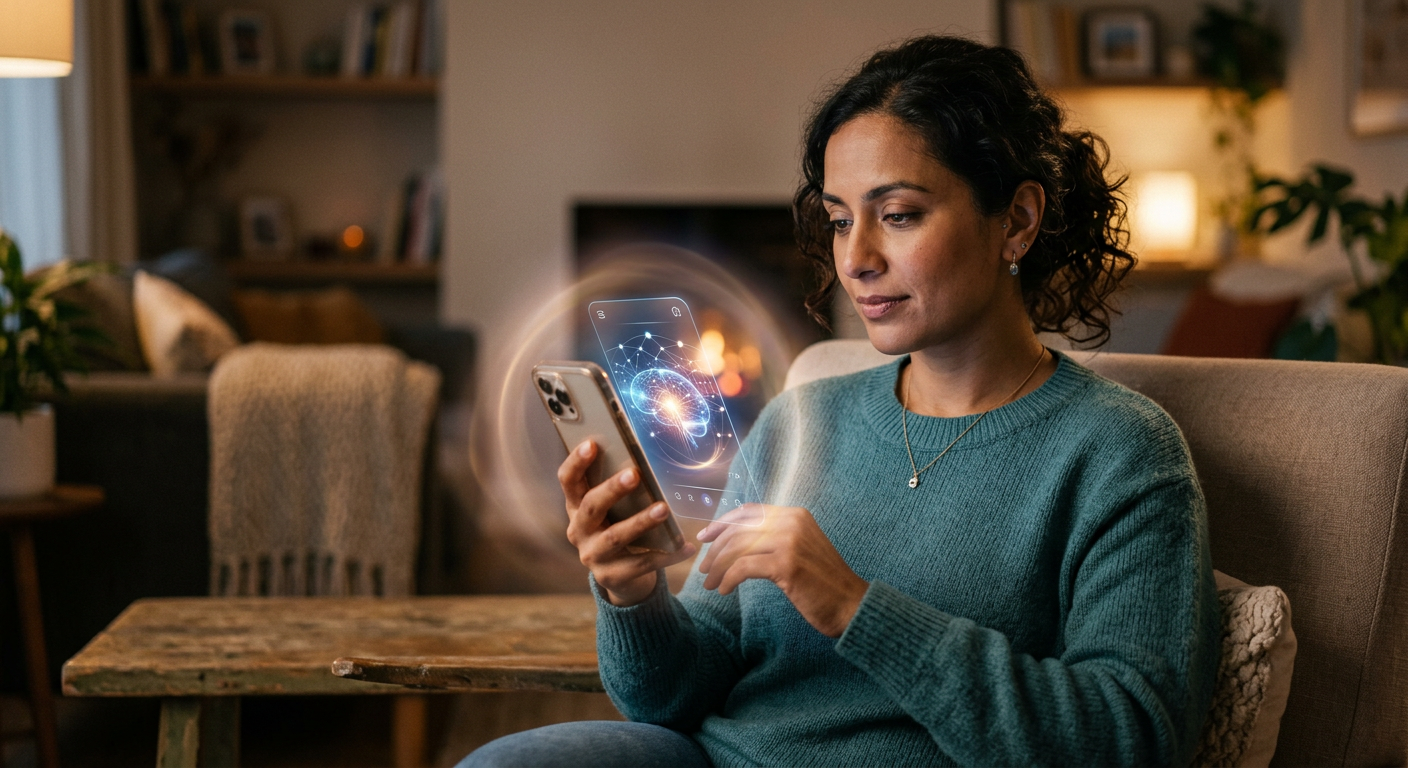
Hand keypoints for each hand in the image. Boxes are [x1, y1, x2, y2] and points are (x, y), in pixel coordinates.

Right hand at [559, 440, 696, 606]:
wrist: (623, 578)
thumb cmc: (620, 529)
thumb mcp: (613, 511)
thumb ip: (619, 491)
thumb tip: (644, 460)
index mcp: (576, 508)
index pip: (568, 481)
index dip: (577, 462)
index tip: (591, 444)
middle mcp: (579, 531)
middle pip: (590, 507)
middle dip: (612, 490)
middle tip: (634, 474)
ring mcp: (592, 556)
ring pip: (615, 537)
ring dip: (640, 522)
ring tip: (663, 509)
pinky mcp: (611, 577)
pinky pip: (641, 564)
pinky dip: (666, 555)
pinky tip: (686, 547)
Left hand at [697, 505, 867, 637]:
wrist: (850, 604)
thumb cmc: (822, 583)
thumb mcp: (800, 549)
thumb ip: (775, 538)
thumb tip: (736, 540)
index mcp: (794, 514)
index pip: (748, 511)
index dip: (722, 523)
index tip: (704, 538)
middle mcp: (792, 522)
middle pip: (738, 530)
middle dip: (715, 550)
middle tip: (703, 569)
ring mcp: (790, 541)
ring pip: (737, 548)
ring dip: (718, 568)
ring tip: (710, 584)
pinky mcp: (786, 563)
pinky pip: (743, 568)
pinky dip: (728, 579)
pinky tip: (724, 590)